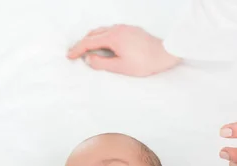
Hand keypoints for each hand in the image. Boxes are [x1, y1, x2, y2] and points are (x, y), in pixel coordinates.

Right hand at [67, 25, 181, 76]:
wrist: (166, 54)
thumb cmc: (145, 62)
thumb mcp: (121, 67)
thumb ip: (102, 63)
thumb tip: (88, 59)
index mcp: (113, 37)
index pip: (89, 42)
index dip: (77, 49)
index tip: (69, 56)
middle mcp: (117, 29)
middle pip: (93, 33)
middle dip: (82, 43)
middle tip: (75, 53)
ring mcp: (124, 28)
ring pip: (102, 31)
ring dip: (92, 39)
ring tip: (87, 51)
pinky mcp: (131, 29)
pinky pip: (111, 31)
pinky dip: (102, 37)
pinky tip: (104, 47)